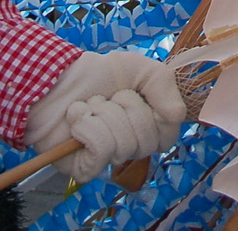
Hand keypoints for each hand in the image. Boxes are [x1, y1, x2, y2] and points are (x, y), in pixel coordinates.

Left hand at [25, 49, 185, 182]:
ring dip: (102, 114)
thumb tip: (178, 116)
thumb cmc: (101, 74)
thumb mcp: (142, 68)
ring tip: (90, 107)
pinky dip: (87, 126)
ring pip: (122, 144)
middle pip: (145, 141)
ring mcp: (108, 160)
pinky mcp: (86, 168)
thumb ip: (166, 85)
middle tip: (110, 97)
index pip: (168, 136)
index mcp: (149, 126)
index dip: (157, 114)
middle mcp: (131, 146)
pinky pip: (101, 149)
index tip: (140, 94)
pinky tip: (77, 119)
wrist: (58, 80)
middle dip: (125, 107)